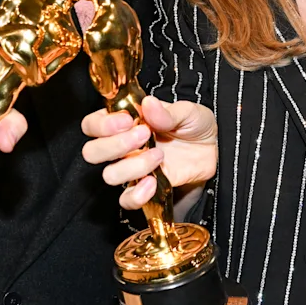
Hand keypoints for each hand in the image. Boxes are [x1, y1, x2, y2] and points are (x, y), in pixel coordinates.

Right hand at [82, 96, 217, 210]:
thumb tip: (149, 104)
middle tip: (144, 135)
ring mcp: (131, 168)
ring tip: (159, 155)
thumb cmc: (195, 125)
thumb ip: (168, 111)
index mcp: (125, 121)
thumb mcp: (188, 111)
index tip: (127, 120)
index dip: (102, 124)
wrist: (214, 149)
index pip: (92, 124)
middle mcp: (122, 145)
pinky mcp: (145, 187)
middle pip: (92, 152)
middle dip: (114, 145)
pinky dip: (137, 194)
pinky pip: (127, 200)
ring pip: (110, 175)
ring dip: (133, 166)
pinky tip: (153, 182)